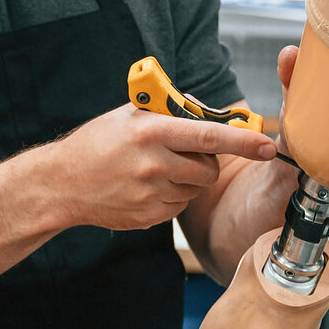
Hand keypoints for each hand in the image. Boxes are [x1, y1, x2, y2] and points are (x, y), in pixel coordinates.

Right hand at [36, 104, 276, 230]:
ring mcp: (150, 194)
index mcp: (150, 131)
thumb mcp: (127, 114)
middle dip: (208, 162)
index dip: (243, 142)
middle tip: (187, 154)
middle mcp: (153, 163)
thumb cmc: (94, 143)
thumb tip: (206, 111)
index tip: (268, 146)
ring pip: (195, 189)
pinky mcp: (148, 217)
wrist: (60, 184)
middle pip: (208, 168)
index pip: (209, 135)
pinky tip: (146, 188)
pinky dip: (171, 197)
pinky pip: (178, 207)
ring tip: (157, 170)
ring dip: (188, 180)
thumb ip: (167, 112)